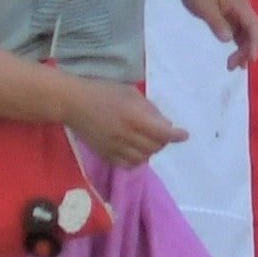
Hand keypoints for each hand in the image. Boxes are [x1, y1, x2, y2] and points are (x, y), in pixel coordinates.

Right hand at [61, 81, 186, 168]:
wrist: (73, 103)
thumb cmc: (103, 91)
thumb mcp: (130, 93)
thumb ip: (148, 109)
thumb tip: (164, 124)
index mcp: (132, 116)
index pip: (162, 132)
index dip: (175, 135)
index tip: (184, 135)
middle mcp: (125, 134)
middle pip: (154, 147)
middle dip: (162, 141)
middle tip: (160, 132)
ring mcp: (115, 147)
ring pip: (143, 158)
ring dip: (151, 151)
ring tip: (148, 140)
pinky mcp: (105, 155)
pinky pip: (128, 164)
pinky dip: (137, 160)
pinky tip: (136, 151)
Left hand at [178, 0, 257, 67]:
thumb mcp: (205, 7)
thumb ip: (217, 23)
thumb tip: (228, 39)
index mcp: (240, 5)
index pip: (254, 26)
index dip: (255, 44)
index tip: (250, 60)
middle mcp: (242, 10)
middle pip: (253, 33)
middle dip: (247, 50)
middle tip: (233, 66)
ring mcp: (237, 14)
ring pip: (247, 36)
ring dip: (242, 51)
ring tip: (231, 66)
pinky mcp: (230, 18)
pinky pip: (239, 34)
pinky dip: (238, 46)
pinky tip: (233, 58)